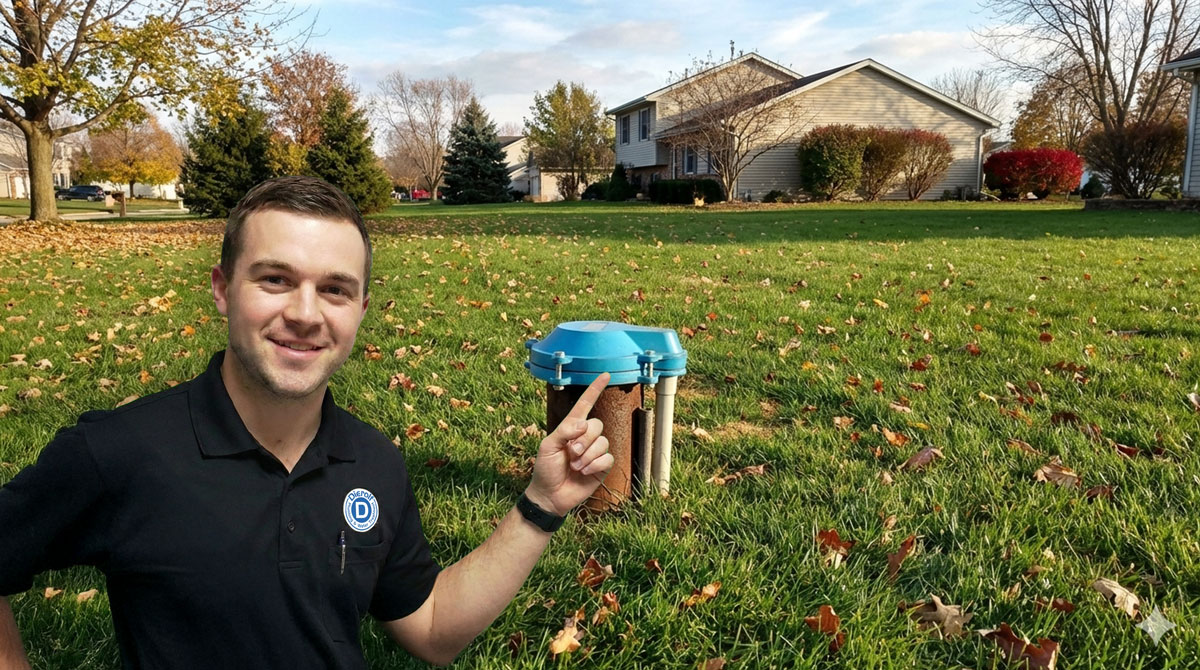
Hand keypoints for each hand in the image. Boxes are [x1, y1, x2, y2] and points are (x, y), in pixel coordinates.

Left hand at [525, 373, 611, 516]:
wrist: (550, 496)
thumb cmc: (545, 469)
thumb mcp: (547, 446)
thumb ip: (564, 431)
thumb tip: (584, 423)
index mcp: (571, 428)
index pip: (585, 404)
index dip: (594, 390)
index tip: (605, 375)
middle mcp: (585, 437)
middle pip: (597, 425)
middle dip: (584, 440)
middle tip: (571, 453)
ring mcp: (594, 452)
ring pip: (603, 442)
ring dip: (587, 455)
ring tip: (575, 466)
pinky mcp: (601, 467)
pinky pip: (608, 458)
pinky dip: (595, 464)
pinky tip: (584, 472)